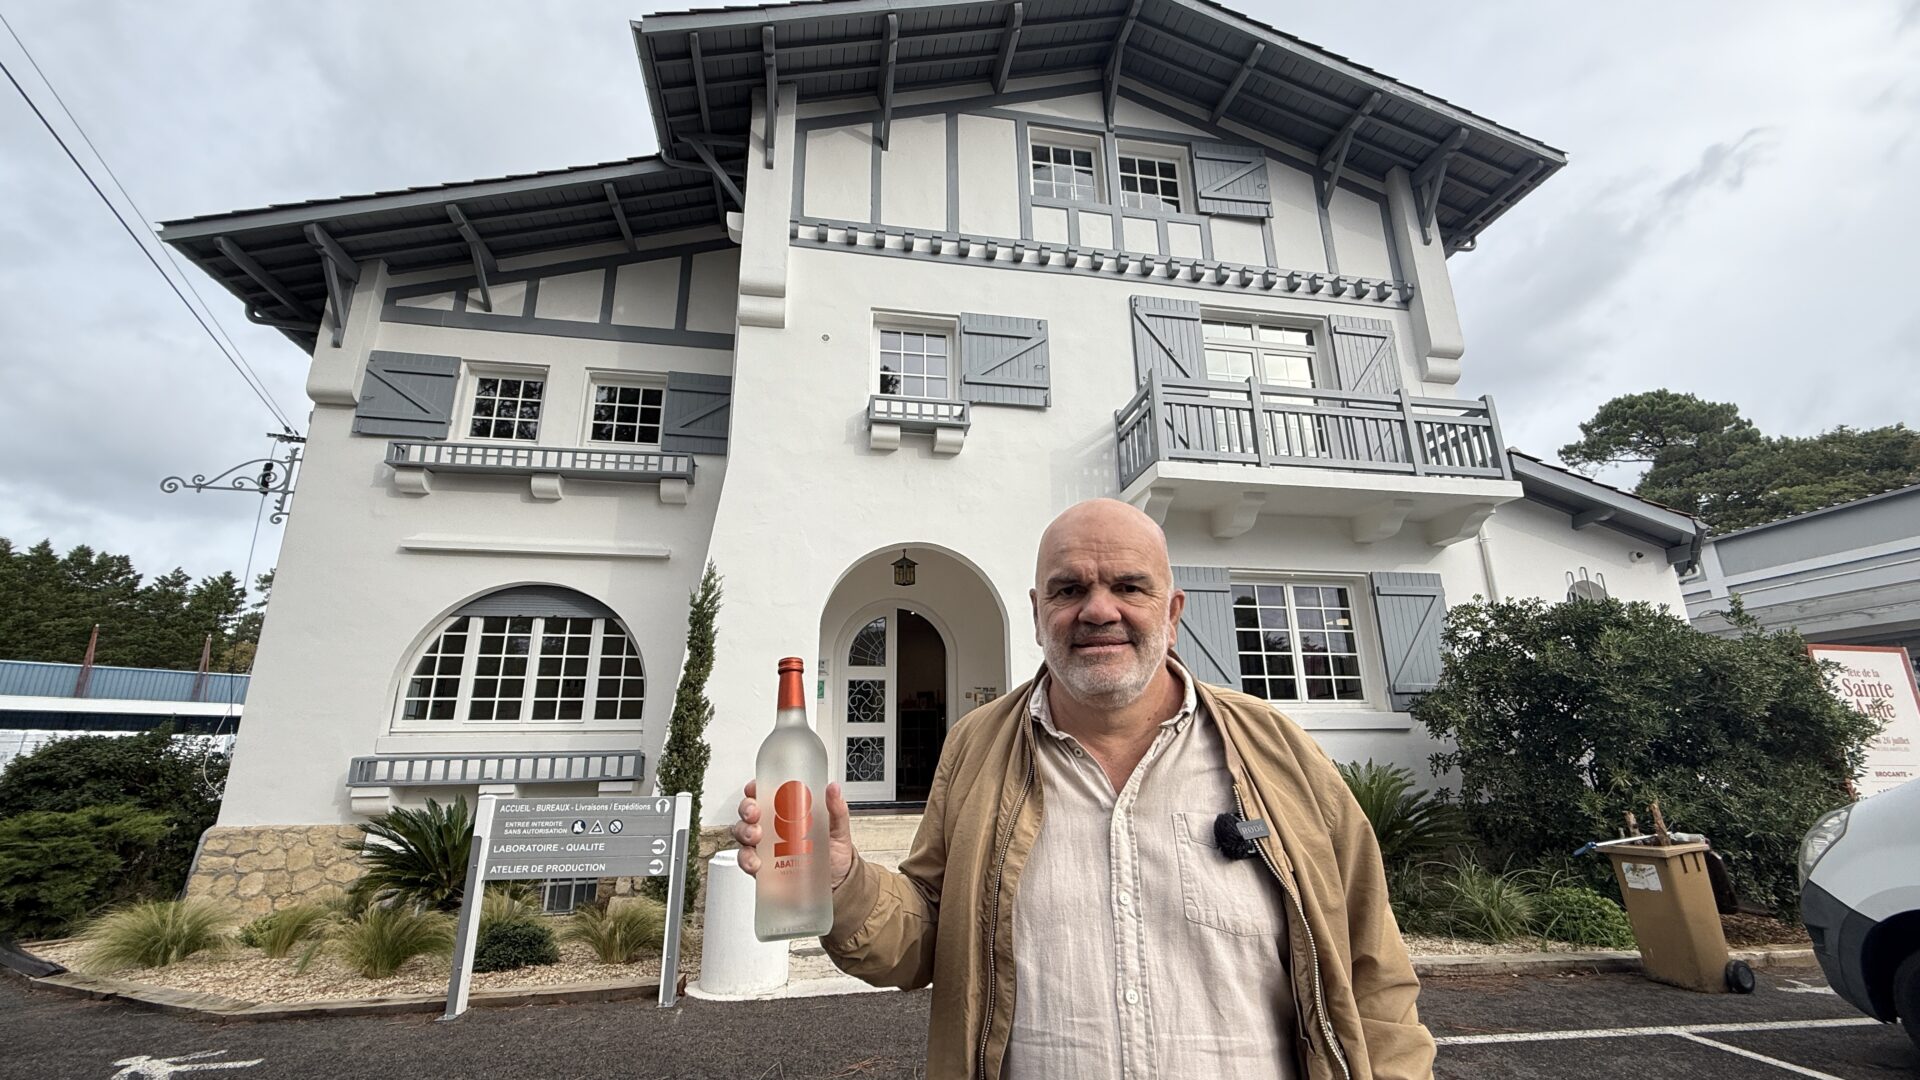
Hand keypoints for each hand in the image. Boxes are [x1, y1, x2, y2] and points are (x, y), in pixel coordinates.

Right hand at [731, 779, 856, 889]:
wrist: (836, 885)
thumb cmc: (834, 853)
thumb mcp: (838, 829)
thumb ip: (836, 810)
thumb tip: (833, 789)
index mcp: (789, 812)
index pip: (766, 794)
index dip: (755, 788)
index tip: (754, 788)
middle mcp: (773, 826)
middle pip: (749, 811)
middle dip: (747, 809)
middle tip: (755, 814)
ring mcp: (766, 847)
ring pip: (743, 833)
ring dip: (745, 832)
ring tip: (756, 838)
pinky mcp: (764, 868)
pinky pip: (746, 861)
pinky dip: (746, 860)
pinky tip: (756, 863)